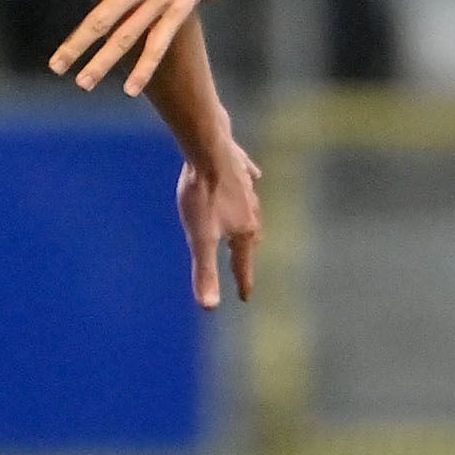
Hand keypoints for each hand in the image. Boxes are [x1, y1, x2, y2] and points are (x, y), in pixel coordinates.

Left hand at [49, 0, 251, 94]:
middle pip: (105, 17)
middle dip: (80, 43)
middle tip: (56, 66)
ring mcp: (158, 2)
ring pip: (127, 38)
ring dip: (105, 63)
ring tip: (82, 83)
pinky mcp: (176, 14)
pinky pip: (158, 46)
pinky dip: (145, 68)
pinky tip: (130, 90)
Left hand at [177, 131, 261, 308]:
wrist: (208, 147)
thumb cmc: (203, 194)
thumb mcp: (200, 238)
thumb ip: (205, 272)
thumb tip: (209, 307)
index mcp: (244, 229)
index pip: (242, 263)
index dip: (242, 281)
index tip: (244, 297)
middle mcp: (252, 209)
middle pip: (250, 237)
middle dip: (246, 252)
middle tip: (243, 264)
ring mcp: (247, 186)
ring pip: (251, 208)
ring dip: (248, 221)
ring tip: (246, 229)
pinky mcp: (240, 164)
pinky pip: (249, 176)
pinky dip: (251, 182)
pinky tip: (254, 177)